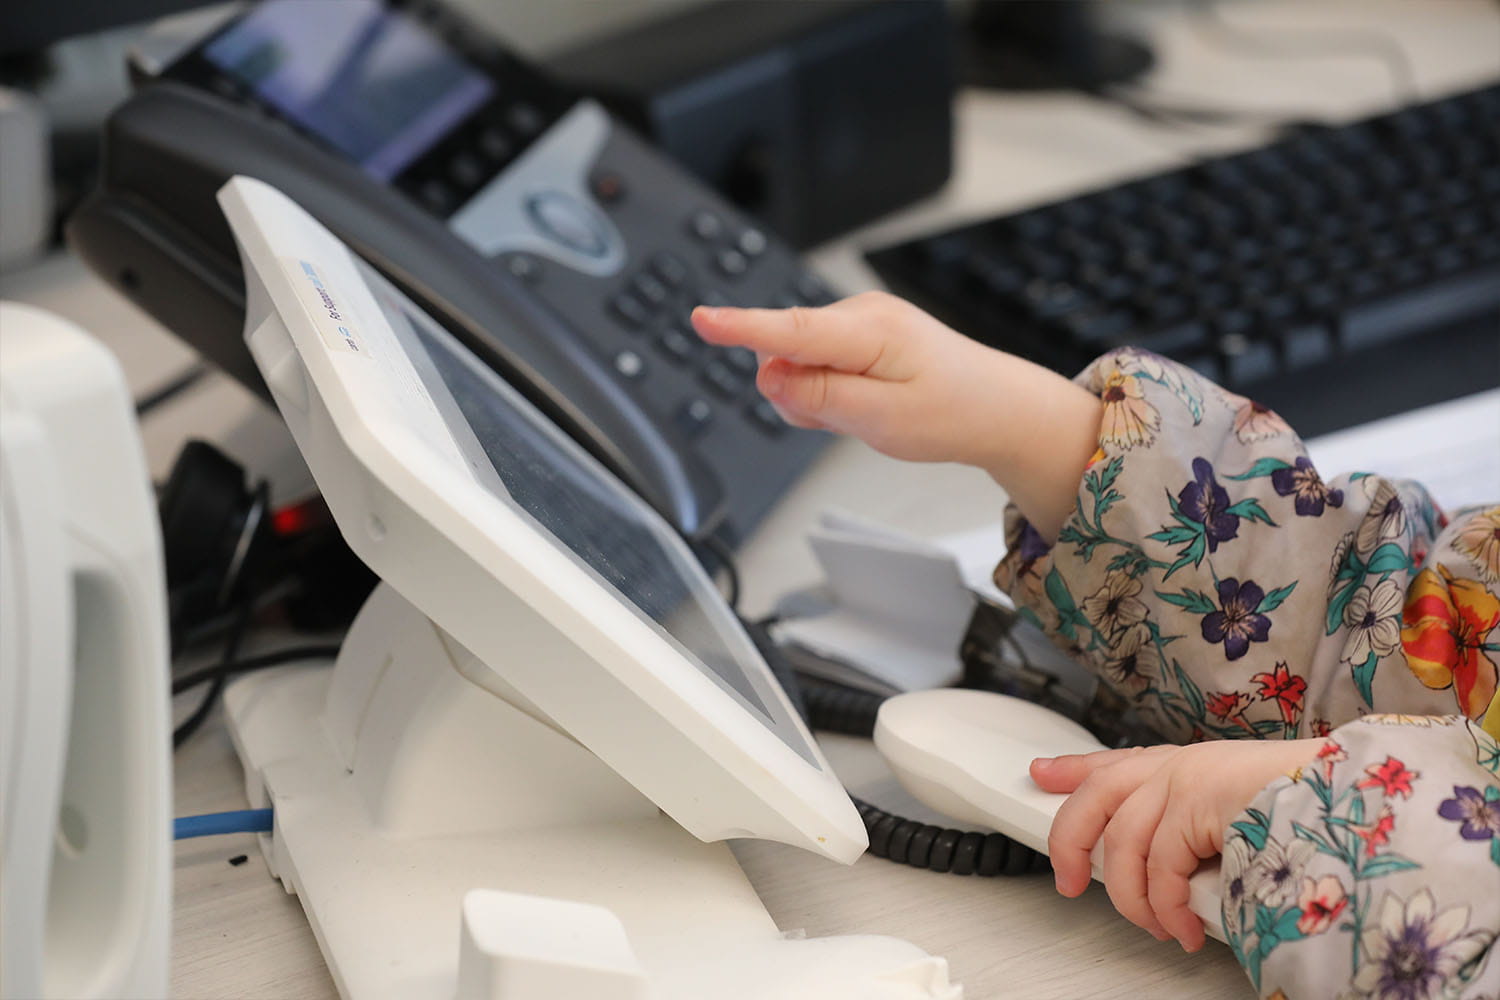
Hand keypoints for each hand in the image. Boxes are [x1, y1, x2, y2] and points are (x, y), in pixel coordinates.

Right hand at [692, 292, 1009, 464]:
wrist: (997, 408)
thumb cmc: (954, 412)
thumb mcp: (884, 421)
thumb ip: (820, 398)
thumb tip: (768, 377)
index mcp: (871, 330)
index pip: (791, 329)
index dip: (741, 328)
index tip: (703, 319)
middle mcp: (861, 314)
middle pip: (785, 353)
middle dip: (798, 395)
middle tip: (847, 421)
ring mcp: (859, 321)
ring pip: (795, 362)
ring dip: (814, 397)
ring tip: (863, 412)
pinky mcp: (858, 335)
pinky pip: (814, 364)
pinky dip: (827, 391)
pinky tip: (862, 402)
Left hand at [1031, 739, 1321, 951]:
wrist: (1355, 810)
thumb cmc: (1309, 821)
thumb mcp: (1237, 825)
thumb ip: (1197, 834)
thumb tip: (1172, 879)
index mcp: (1192, 765)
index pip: (1118, 762)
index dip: (1075, 768)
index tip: (1044, 773)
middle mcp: (1183, 764)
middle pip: (1096, 794)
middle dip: (1069, 840)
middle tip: (1065, 881)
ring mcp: (1187, 776)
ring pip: (1123, 843)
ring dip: (1135, 899)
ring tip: (1159, 926)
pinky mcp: (1194, 799)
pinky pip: (1158, 866)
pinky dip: (1167, 907)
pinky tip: (1182, 928)